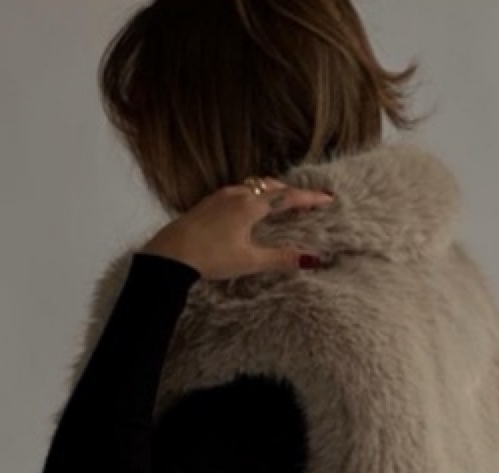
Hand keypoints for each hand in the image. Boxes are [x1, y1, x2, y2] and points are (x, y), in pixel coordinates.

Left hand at [139, 179, 333, 281]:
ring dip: (269, 191)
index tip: (328, 198)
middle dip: (290, 191)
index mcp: (250, 205)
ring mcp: (219, 197)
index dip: (309, 198)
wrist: (170, 255)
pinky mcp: (206, 204)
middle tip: (305, 200)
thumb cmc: (209, 257)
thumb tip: (311, 260)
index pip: (287, 197)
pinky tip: (247, 208)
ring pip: (252, 186)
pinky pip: (236, 192)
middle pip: (270, 186)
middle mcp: (236, 194)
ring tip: (279, 200)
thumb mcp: (248, 261)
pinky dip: (251, 195)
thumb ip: (280, 258)